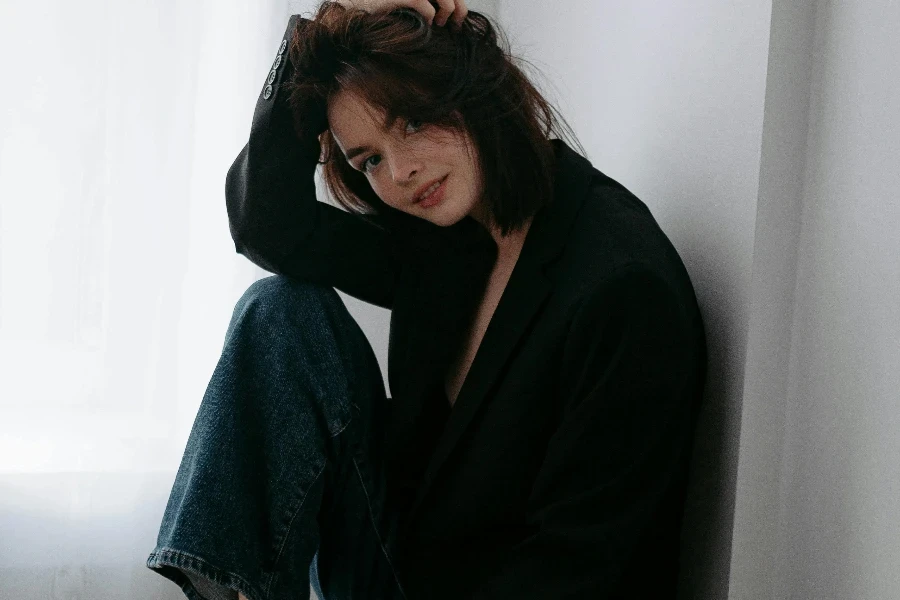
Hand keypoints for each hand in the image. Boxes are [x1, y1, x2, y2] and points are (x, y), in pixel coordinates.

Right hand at [335, 0, 467, 27]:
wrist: (356, 0)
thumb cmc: (383, 1)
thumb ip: (428, 0)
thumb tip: (449, 13)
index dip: (460, 5)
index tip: (457, 21)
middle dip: (459, 13)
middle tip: (455, 28)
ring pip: (447, 2)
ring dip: (446, 16)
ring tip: (438, 24)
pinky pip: (429, 10)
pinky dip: (430, 19)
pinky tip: (425, 25)